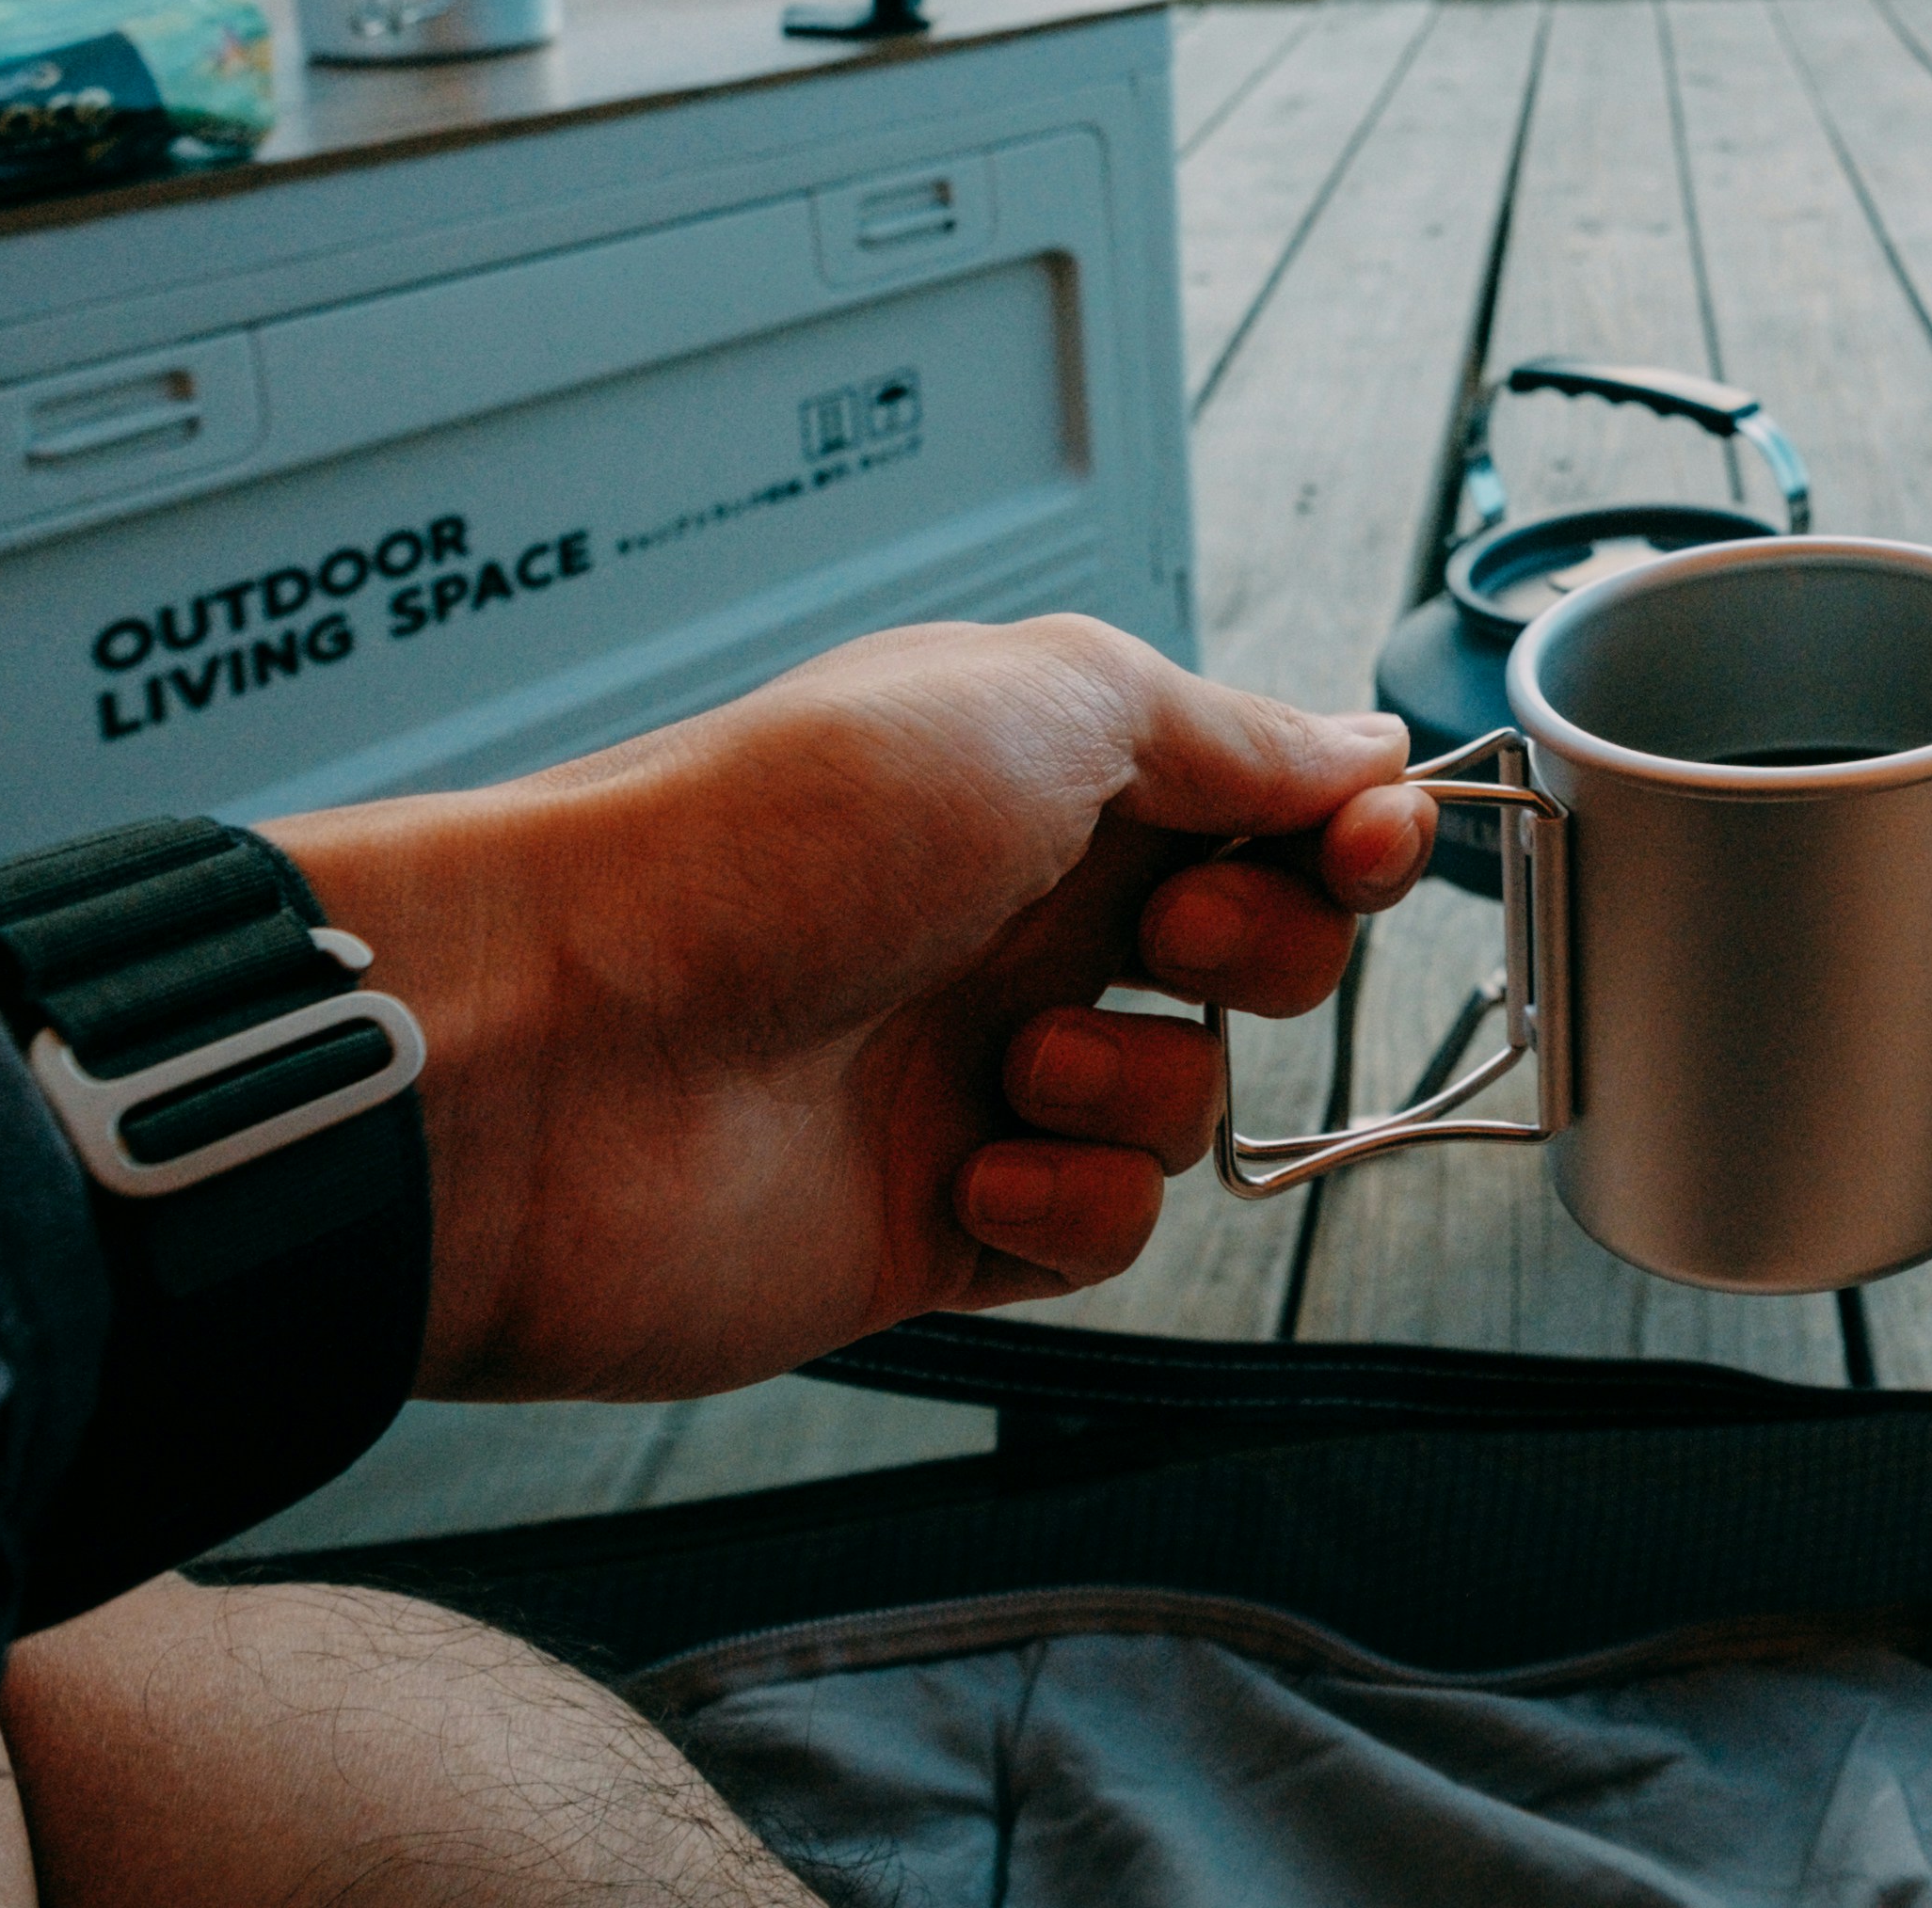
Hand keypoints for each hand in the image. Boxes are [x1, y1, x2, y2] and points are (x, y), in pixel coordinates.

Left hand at [265, 618, 1426, 1397]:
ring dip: (1135, 1083)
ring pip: (1185, 1098)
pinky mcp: (940, 1224)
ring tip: (1008, 1067)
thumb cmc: (761, 837)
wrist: (552, 1052)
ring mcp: (977, 1075)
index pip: (1258, 798)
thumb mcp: (1032, 699)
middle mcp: (1014, 919)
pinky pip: (1101, 1232)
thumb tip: (1359, 748)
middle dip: (1262, 945)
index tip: (1380, 842)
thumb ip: (1221, 731)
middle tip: (1169, 939)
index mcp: (1036, 778)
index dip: (1344, 823)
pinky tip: (966, 1172)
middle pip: (1257, 948)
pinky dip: (1064, 1207)